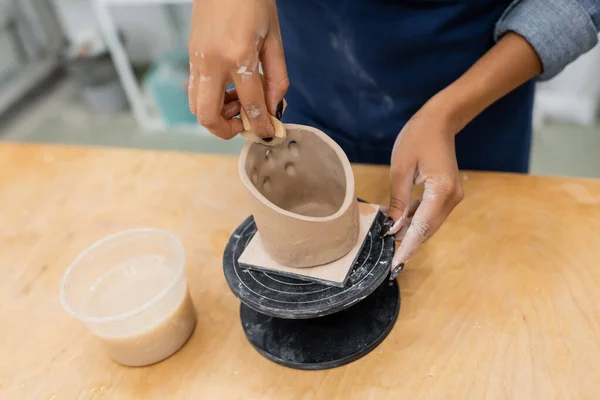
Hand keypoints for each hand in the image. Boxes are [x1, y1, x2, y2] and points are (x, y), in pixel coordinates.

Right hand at [188, 0, 288, 138]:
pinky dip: (211, 100)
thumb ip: (276, 78)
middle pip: (208, 116)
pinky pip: (196, 90)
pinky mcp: (191, 56)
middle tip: (246, 124)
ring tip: (239, 103)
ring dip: (217, 115)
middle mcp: (212, 63)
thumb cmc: (254, 2)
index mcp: (239, 56)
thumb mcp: (274, 39)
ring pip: (196, 106)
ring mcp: (197, 60)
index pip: (251, 105)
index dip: (262, 126)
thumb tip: (275, 109)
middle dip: (228, 130)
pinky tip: (230, 89)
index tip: (269, 134)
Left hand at [385, 102, 463, 274]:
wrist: (439, 120)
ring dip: (410, 231)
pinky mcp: (447, 194)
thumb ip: (399, 202)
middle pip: (428, 229)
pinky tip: (398, 221)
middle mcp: (451, 198)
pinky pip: (430, 213)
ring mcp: (452, 196)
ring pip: (429, 223)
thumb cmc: (416, 139)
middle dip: (407, 243)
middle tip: (387, 257)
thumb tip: (394, 229)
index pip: (422, 227)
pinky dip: (415, 220)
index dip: (408, 247)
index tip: (396, 264)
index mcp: (441, 191)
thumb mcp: (400, 170)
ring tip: (388, 238)